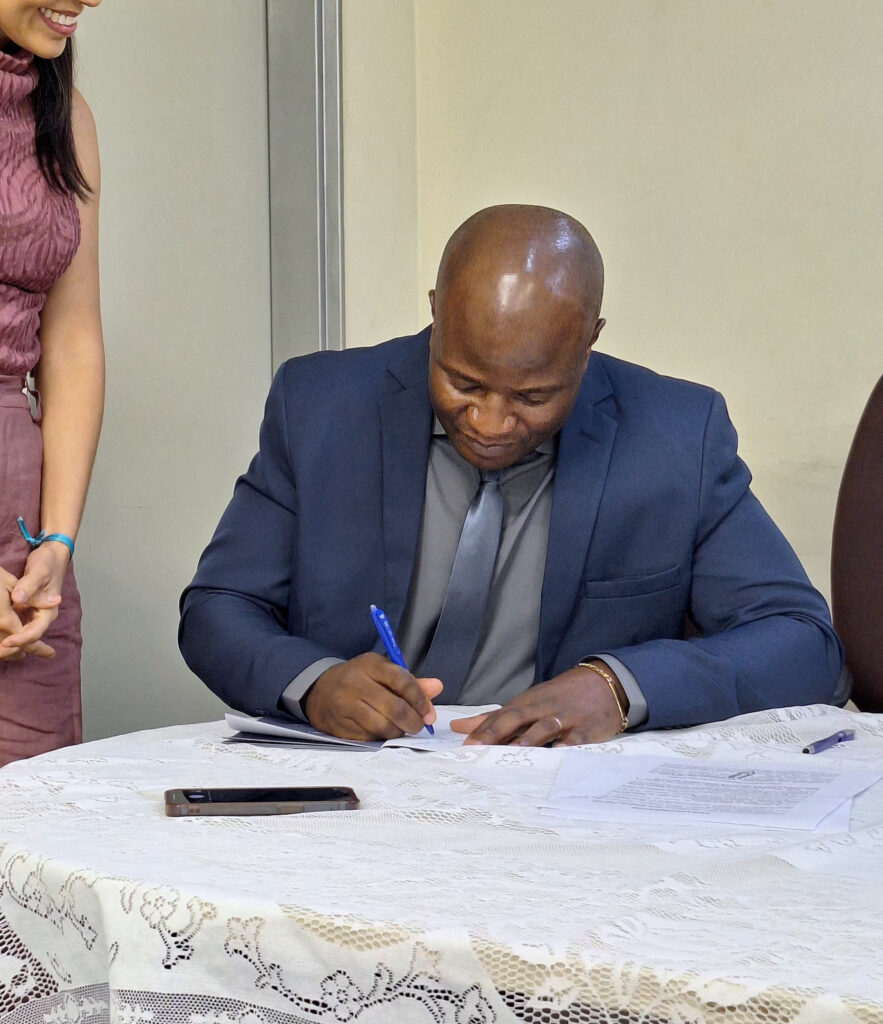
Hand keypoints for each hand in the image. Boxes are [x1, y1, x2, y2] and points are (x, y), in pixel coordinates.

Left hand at [0, 544, 68, 658]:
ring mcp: (33, 613)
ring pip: (22, 633)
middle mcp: (42, 616)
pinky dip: (9, 631)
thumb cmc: (48, 563)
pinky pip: (17, 625)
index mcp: (49, 611)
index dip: (20, 639)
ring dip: (11, 640)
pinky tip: (1, 637)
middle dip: (13, 645)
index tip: (5, 642)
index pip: (35, 632)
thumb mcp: (39, 572)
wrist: (52, 556)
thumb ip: (28, 586)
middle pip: (28, 637)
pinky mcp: (26, 610)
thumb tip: (17, 599)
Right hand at [304, 652, 442, 740]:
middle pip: (393, 707)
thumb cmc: (359, 679)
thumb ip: (410, 681)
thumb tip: (436, 687)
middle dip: (413, 721)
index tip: (429, 712)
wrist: (320, 690)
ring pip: (382, 726)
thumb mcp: (382, 672)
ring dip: (398, 732)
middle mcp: (355, 683)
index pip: (402, 681)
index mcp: (370, 664)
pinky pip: (369, 738)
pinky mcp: (339, 726)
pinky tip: (383, 731)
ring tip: (401, 728)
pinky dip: (382, 738)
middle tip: (419, 726)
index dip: (420, 699)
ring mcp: (345, 706)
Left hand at [450, 662, 626, 745]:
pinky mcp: (588, 729)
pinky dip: (567, 745)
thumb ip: (494, 717)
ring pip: (544, 727)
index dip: (482, 730)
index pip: (500, 716)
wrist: (605, 683)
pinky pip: (577, 738)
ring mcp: (566, 718)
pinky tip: (559, 754)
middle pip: (517, 717)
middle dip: (496, 732)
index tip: (465, 746)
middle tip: (478, 749)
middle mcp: (543, 708)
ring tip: (513, 753)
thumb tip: (459, 726)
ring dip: (529, 738)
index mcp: (527, 703)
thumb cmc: (559, 697)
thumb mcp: (527, 703)